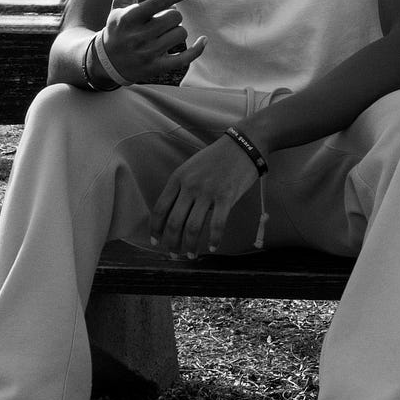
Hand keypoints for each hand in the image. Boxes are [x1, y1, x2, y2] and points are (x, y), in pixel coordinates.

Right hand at [99, 0, 207, 83]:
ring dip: (177, 31)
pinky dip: (197, 49)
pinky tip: (203, 41)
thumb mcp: (119, 6)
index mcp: (130, 17)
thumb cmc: (117, 28)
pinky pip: (184, 59)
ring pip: (180, 34)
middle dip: (173, 15)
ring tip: (164, 33)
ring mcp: (147, 53)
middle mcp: (138, 36)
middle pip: (175, 17)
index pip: (160, 1)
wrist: (105, 62)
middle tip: (162, 19)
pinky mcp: (156, 68)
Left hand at [150, 134, 261, 255]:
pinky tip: (213, 247)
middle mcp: (190, 186)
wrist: (244, 144)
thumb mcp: (191, 167)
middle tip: (174, 254)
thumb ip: (182, 188)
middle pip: (174, 222)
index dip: (156, 229)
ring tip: (191, 256)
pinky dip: (214, 239)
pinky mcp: (226, 197)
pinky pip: (217, 224)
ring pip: (193, 227)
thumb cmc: (217, 157)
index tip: (156, 241)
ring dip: (190, 246)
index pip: (160, 209)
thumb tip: (177, 214)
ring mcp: (208, 192)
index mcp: (178, 178)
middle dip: (171, 243)